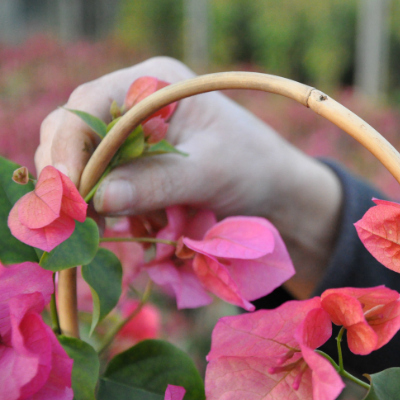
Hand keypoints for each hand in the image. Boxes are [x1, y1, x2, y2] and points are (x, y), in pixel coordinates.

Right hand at [35, 56, 341, 298]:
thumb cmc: (251, 167)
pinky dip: (98, 201)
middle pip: (74, 128)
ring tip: (86, 224)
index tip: (68, 191)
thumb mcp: (209, 171)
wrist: (270, 186)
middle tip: (69, 215)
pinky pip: (101, 177)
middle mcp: (134, 101)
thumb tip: (99, 197)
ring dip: (80, 190)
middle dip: (68, 171)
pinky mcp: (134, 160)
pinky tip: (104, 221)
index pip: (89, 104)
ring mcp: (131, 132)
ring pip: (83, 156)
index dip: (69, 145)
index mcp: (154, 84)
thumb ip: (156, 181)